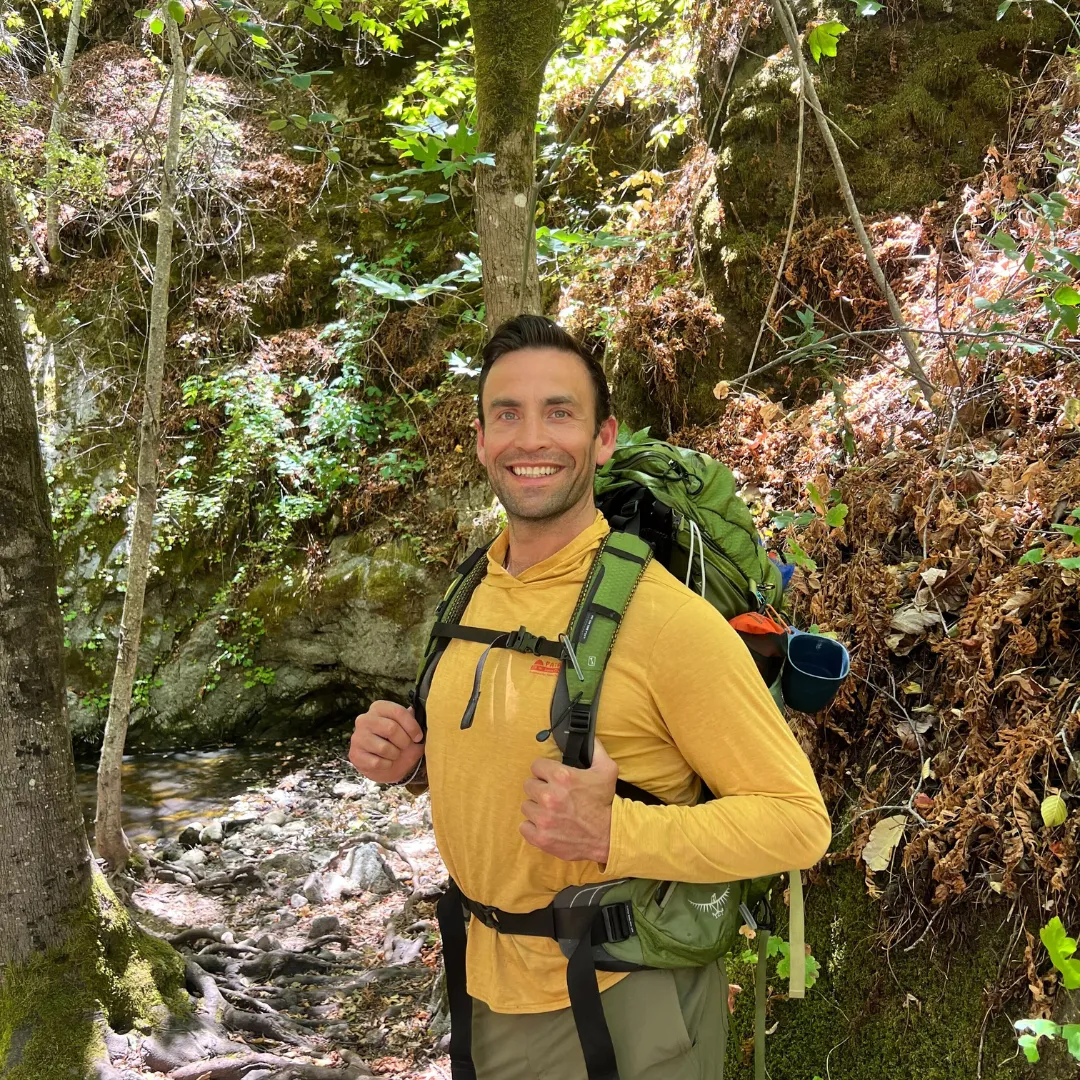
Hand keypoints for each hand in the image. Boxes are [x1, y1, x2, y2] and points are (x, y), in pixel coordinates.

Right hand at [349, 700, 424, 784]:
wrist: (384, 765)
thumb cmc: (397, 743)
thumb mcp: (407, 730)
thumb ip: (411, 720)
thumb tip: (413, 711)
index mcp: (378, 708)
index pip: (398, 711)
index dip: (412, 726)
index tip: (418, 737)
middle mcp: (364, 719)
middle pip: (391, 728)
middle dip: (404, 741)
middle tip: (406, 746)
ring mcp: (357, 737)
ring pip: (384, 748)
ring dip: (395, 754)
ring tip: (394, 754)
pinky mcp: (355, 755)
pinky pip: (377, 762)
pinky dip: (387, 765)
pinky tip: (385, 762)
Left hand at [520, 738, 617, 863]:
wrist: (609, 835)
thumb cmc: (605, 802)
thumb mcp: (607, 770)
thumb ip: (595, 749)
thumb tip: (588, 736)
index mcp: (562, 777)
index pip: (536, 765)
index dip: (545, 771)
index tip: (551, 777)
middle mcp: (549, 796)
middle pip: (528, 785)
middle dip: (540, 788)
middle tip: (553, 795)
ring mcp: (543, 818)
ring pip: (526, 806)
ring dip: (537, 808)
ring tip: (551, 811)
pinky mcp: (540, 837)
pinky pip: (524, 826)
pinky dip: (533, 827)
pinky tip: (547, 825)